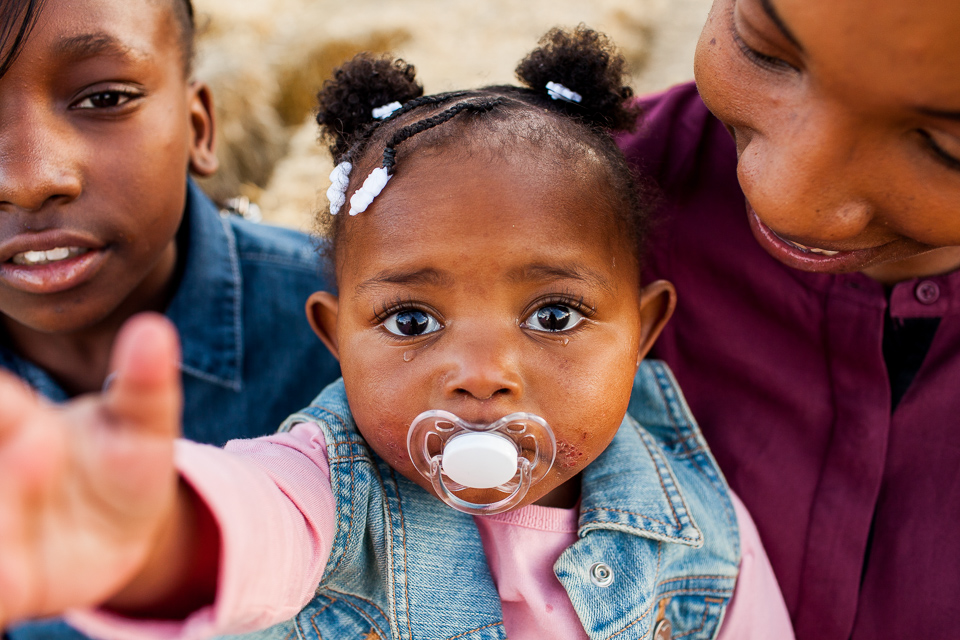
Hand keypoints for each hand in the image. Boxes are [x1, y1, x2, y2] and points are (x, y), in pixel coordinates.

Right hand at [0, 314, 181, 627]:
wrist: (123, 527)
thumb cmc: (125, 461)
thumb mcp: (145, 426)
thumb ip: (145, 385)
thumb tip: (154, 330)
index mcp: (16, 423)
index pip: (4, 410)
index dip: (9, 411)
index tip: (34, 432)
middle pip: (0, 471)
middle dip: (10, 480)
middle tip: (40, 453)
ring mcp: (3, 529)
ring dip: (2, 545)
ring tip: (11, 569)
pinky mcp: (11, 586)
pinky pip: (1, 594)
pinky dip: (2, 593)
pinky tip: (11, 587)